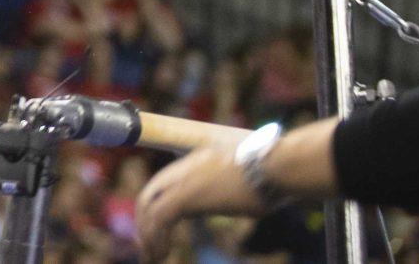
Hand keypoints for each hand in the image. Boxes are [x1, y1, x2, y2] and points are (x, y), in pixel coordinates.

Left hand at [137, 145, 265, 254]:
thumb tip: (244, 198)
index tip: (156, 229)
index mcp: (193, 164)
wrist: (274, 166)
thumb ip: (231, 186)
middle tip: (149, 248)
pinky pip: (160, 217)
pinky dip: (155, 237)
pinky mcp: (186, 196)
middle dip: (145, 223)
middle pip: (148, 196)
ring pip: (149, 207)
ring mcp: (182, 180)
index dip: (154, 209)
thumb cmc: (270, 173)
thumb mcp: (243, 177)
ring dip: (148, 235)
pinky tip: (162, 253)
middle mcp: (182, 170)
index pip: (161, 185)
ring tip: (154, 257)